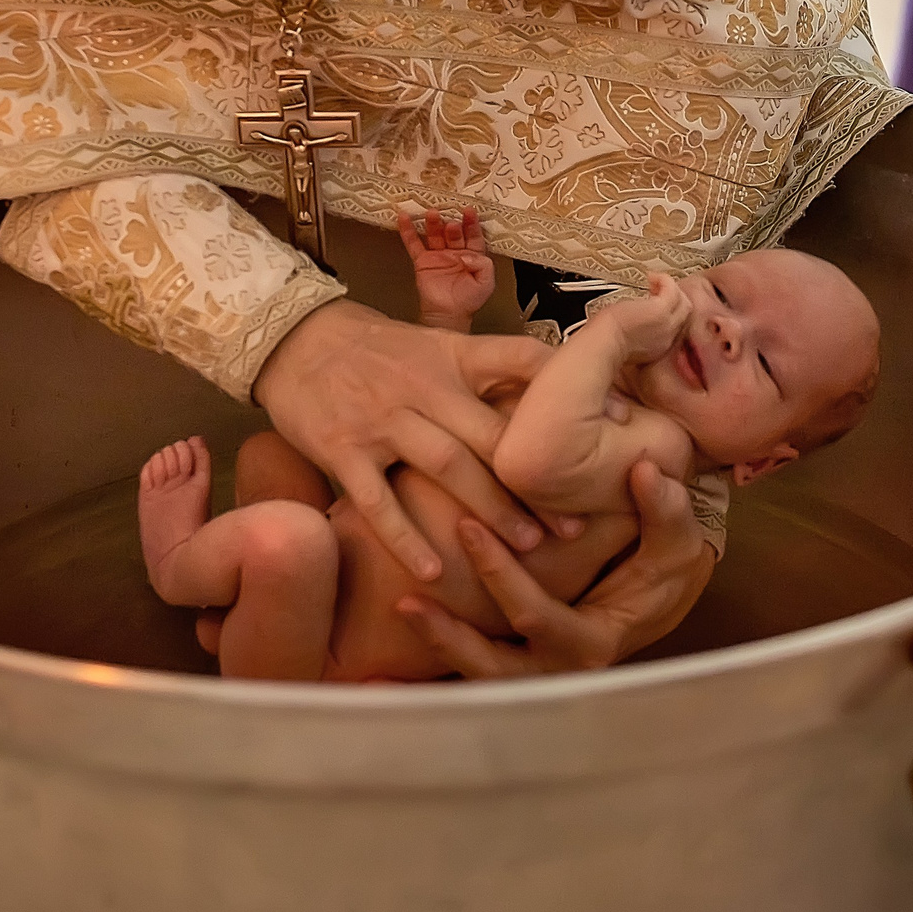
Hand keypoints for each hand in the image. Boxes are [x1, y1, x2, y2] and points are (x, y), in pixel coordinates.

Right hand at [253, 300, 551, 581]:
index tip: (618, 425)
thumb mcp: (437, 343)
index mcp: (454, 357)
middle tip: (580, 523)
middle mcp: (424, 387)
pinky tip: (436, 572)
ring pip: (447, 469)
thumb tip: (562, 393)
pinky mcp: (342, 451)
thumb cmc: (377, 350)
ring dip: (490, 511)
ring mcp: (382, 420)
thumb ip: (489, 368)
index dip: (571, 390)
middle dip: (538, 481)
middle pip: (494, 434)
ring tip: (529, 549)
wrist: (293, 339)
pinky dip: (406, 538)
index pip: (524, 361)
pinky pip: (379, 501)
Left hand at [395, 459, 715, 675]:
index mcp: (592, 645)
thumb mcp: (677, 545)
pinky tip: (378, 679)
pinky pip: (469, 678)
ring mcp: (532, 673)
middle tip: (408, 601)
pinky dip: (428, 678)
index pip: (536, 616)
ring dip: (434, 657)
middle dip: (450, 638)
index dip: (502, 577)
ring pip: (476, 680)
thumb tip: (647, 470)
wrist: (660, 595)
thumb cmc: (666, 569)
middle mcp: (556, 670)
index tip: (467, 528)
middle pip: (493, 669)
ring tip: (392, 629)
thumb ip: (666, 512)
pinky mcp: (514, 664)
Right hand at [397, 207, 494, 332]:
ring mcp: (438, 255)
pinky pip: (414, 244)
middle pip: (453, 233)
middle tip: (450, 222)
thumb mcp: (486, 281)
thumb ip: (482, 264)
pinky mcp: (422, 261)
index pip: (473, 235)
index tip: (469, 211)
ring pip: (435, 234)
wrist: (448, 315)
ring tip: (431, 214)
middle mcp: (455, 252)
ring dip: (433, 223)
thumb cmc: (469, 300)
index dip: (471, 223)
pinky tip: (403, 218)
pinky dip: (408, 231)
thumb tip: (465, 254)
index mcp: (472, 255)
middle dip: (452, 226)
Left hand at [605, 274, 690, 363]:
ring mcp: (667, 324)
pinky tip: (652, 277)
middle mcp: (667, 337)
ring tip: (656, 283)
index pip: (676, 326)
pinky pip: (672, 289)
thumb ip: (635, 336)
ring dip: (673, 290)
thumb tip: (632, 325)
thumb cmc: (606, 345)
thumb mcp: (627, 344)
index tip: (658, 304)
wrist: (602, 345)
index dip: (670, 313)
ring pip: (684, 302)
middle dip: (676, 300)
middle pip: (684, 314)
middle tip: (661, 290)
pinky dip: (664, 280)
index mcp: (659, 347)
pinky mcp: (661, 310)